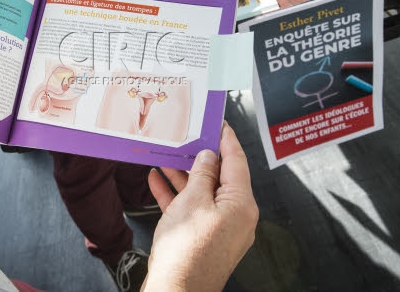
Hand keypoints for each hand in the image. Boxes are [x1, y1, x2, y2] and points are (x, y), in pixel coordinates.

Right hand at [143, 121, 257, 291]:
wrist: (175, 291)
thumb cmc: (187, 252)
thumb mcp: (192, 201)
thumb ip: (202, 174)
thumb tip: (208, 157)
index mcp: (241, 205)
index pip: (237, 162)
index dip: (227, 139)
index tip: (220, 123)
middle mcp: (236, 217)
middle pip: (220, 177)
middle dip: (200, 157)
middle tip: (189, 137)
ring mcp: (220, 229)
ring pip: (203, 193)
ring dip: (184, 175)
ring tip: (166, 157)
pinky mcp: (204, 238)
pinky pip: (193, 209)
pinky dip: (177, 195)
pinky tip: (157, 181)